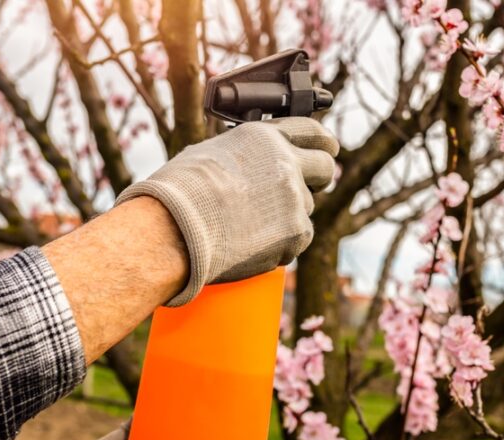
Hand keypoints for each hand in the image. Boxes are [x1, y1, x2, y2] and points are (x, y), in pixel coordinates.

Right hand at [115, 117, 338, 305]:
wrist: (176, 228)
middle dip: (318, 178)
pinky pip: (299, 238)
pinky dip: (282, 243)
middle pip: (325, 168)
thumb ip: (244, 155)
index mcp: (265, 137)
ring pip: (305, 207)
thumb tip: (250, 163)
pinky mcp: (297, 232)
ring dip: (286, 216)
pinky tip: (253, 242)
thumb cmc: (180, 192)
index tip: (328, 149)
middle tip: (304, 189)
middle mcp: (286, 163)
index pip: (311, 132)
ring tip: (249, 224)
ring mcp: (295, 198)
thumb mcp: (211, 153)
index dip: (322, 142)